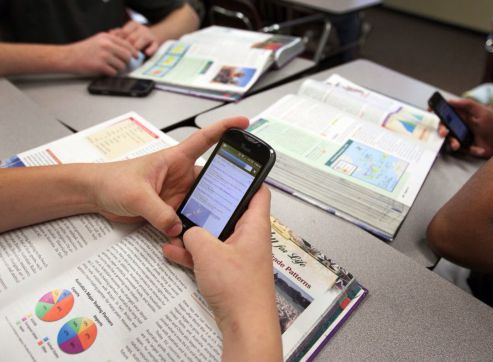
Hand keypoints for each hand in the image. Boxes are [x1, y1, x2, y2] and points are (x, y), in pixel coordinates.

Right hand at [62, 33, 137, 75]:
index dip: (133, 52)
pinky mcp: (100, 66)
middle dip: (126, 62)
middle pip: (127, 56)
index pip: (127, 45)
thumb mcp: (98, 40)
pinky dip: (111, 73)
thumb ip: (112, 43)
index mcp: (107, 37)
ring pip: (122, 65)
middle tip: (122, 64)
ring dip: (118, 68)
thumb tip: (129, 50)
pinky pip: (114, 72)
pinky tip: (104, 70)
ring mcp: (104, 55)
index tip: (136, 56)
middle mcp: (106, 45)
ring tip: (109, 67)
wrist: (68, 57)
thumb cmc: (83, 50)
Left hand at [90, 116, 248, 236]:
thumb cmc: (112, 180)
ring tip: (221, 222)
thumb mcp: (136, 194)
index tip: (243, 123)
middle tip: (241, 198)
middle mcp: (180, 175)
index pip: (205, 139)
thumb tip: (178, 227)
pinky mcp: (170, 209)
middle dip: (226, 187)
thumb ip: (158, 212)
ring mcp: (177, 193)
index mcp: (175, 159)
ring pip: (202, 201)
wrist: (95, 195)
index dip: (225, 128)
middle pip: (211, 178)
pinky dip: (193, 226)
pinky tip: (198, 236)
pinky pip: (188, 217)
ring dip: (209, 211)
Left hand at [111, 20, 159, 55]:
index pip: (124, 31)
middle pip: (133, 36)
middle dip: (127, 46)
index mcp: (133, 25)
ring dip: (137, 48)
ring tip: (133, 56)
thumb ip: (119, 34)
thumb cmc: (136, 39)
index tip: (115, 49)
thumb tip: (109, 33)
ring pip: (143, 39)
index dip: (119, 40)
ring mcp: (150, 35)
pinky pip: (154, 46)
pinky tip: (146, 53)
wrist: (152, 38)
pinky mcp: (156, 43)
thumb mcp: (127, 34)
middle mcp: (142, 28)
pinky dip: (150, 50)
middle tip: (122, 55)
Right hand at [163, 187, 282, 360]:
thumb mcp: (209, 252)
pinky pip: (209, 254)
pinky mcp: (229, 271)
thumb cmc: (240, 288)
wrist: (245, 323)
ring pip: (216, 234)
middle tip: (191, 198)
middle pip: (230, 212)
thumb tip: (188, 231)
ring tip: (175, 228)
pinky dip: (193, 253)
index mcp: (254, 226)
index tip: (230, 169)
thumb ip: (194, 234)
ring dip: (195, 233)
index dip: (246, 178)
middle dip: (208, 208)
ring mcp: (239, 255)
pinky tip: (173, 251)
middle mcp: (249, 237)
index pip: (258, 192)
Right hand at [438, 98, 492, 157]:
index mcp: (463, 114)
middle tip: (444, 133)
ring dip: (451, 141)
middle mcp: (460, 124)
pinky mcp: (464, 147)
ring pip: (448, 138)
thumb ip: (467, 105)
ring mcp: (461, 136)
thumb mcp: (483, 112)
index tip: (430, 111)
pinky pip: (458, 148)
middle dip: (441, 129)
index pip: (447, 110)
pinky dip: (466, 149)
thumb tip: (450, 100)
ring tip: (457, 145)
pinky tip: (477, 149)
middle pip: (443, 125)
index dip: (437, 110)